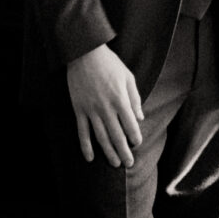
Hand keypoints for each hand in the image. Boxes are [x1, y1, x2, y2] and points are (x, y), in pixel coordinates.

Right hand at [66, 44, 143, 167]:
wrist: (84, 53)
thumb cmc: (109, 64)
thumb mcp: (128, 77)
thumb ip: (134, 98)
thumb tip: (140, 118)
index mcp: (120, 99)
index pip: (130, 125)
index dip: (135, 137)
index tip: (137, 143)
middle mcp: (106, 108)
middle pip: (117, 136)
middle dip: (124, 152)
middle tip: (128, 164)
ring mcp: (91, 110)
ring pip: (101, 137)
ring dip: (108, 152)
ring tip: (115, 164)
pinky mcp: (79, 109)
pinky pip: (82, 131)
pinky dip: (85, 146)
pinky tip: (90, 157)